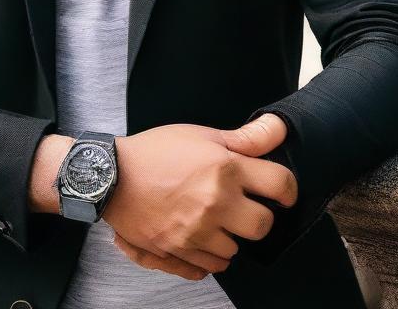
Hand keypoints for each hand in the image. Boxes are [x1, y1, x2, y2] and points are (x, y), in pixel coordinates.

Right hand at [102, 116, 296, 279]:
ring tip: (213, 218)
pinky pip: (210, 268)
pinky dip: (209, 255)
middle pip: (263, 226)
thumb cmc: (156, 151)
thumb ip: (245, 138)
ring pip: (236, 250)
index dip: (286, 188)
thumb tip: (280, 128)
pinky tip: (200, 235)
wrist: (111, 177)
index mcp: (225, 169)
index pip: (280, 185)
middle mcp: (215, 204)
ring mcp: (196, 233)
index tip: (280, 191)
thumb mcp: (201, 135)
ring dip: (230, 236)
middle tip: (243, 206)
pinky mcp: (178, 253)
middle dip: (257, 216)